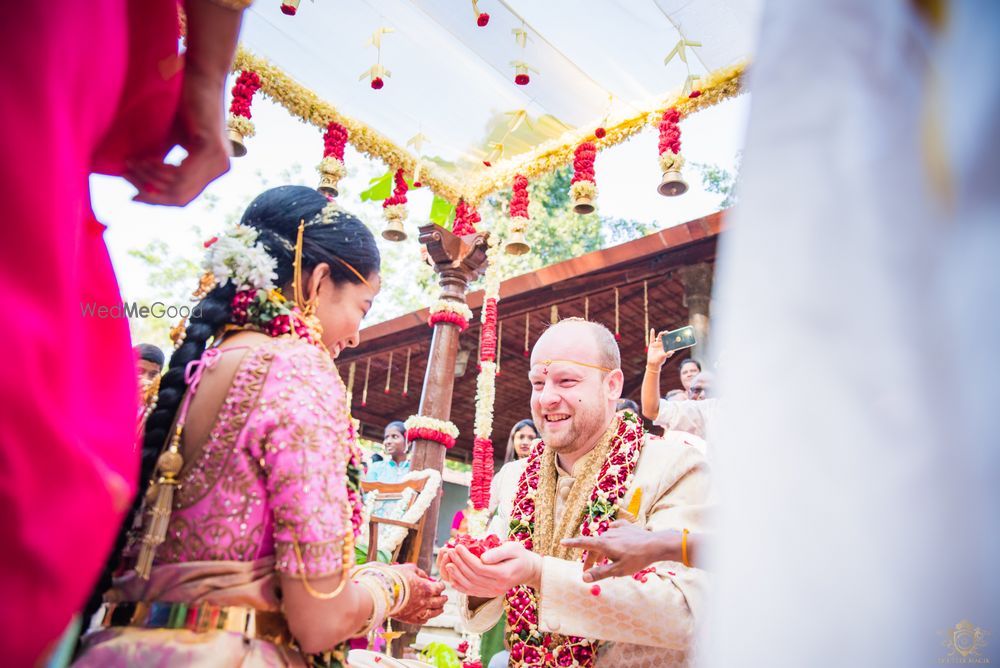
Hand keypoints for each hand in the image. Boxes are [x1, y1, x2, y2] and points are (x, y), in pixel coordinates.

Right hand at [125, 70, 230, 206]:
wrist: (198, 75)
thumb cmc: (183, 104)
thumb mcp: (171, 140)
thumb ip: (163, 163)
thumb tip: (140, 186)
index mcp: (213, 169)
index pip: (184, 197)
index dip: (156, 200)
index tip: (132, 195)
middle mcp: (220, 168)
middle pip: (181, 198)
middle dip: (149, 191)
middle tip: (125, 174)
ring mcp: (218, 160)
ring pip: (178, 188)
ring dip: (149, 178)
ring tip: (130, 163)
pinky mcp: (210, 149)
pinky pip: (180, 175)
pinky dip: (157, 170)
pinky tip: (142, 159)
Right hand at [390, 563, 447, 624]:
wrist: (382, 592)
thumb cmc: (395, 578)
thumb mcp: (410, 569)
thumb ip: (420, 573)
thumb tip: (425, 577)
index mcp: (427, 588)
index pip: (440, 588)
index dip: (441, 586)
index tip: (440, 586)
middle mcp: (425, 601)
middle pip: (440, 601)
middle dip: (443, 598)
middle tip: (444, 597)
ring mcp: (419, 612)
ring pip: (434, 613)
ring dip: (439, 610)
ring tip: (441, 608)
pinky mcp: (410, 619)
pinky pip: (423, 620)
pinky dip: (426, 618)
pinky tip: (427, 616)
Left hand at [439, 542, 540, 597]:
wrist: (527, 570)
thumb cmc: (520, 555)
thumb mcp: (513, 548)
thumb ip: (498, 553)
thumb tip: (482, 557)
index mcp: (503, 574)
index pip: (479, 567)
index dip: (466, 557)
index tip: (457, 546)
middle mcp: (497, 587)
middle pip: (472, 577)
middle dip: (459, 564)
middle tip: (450, 552)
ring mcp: (493, 592)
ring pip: (469, 586)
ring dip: (456, 575)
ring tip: (448, 563)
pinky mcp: (489, 594)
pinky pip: (471, 592)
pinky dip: (460, 586)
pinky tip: (452, 578)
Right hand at [561, 521, 677, 582]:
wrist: (656, 544)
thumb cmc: (637, 559)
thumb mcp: (618, 570)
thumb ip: (600, 573)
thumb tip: (583, 577)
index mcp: (603, 543)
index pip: (583, 543)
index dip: (572, 544)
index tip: (561, 543)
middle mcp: (608, 533)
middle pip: (594, 546)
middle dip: (590, 558)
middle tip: (589, 571)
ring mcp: (617, 529)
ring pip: (604, 540)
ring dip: (602, 550)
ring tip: (606, 561)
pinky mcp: (626, 526)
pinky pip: (614, 531)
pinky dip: (611, 538)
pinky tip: (615, 540)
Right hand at [646, 329, 673, 368]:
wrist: (653, 363)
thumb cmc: (660, 360)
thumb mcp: (665, 356)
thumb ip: (668, 354)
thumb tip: (673, 351)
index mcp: (666, 346)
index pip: (669, 340)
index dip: (670, 337)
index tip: (672, 334)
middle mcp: (662, 344)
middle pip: (664, 337)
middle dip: (666, 334)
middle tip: (667, 332)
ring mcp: (657, 344)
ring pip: (659, 337)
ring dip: (661, 334)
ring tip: (663, 332)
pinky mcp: (652, 344)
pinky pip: (652, 338)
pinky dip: (652, 334)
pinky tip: (652, 329)